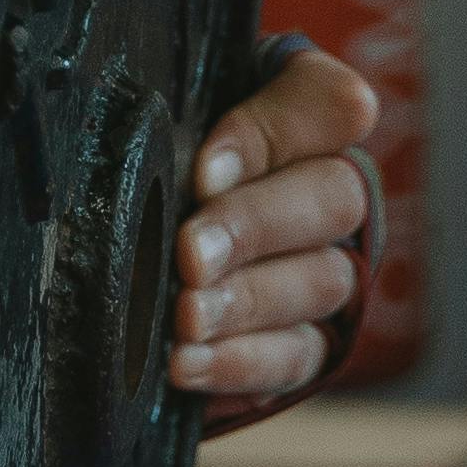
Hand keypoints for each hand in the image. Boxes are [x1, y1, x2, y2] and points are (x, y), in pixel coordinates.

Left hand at [172, 43, 382, 430]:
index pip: (328, 102)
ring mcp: (330, 267)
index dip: (272, 134)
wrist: (133, 242)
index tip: (203, 174)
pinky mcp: (309, 342)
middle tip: (189, 254)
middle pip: (333, 198)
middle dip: (253, 227)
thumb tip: (136, 120)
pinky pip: (297, 356)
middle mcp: (332, 186)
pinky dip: (242, 363)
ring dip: (248, 301)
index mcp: (304, 111)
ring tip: (186, 318)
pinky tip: (188, 364)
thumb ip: (170, 104)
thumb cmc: (151, 153)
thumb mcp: (160, 110)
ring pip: (322, 280)